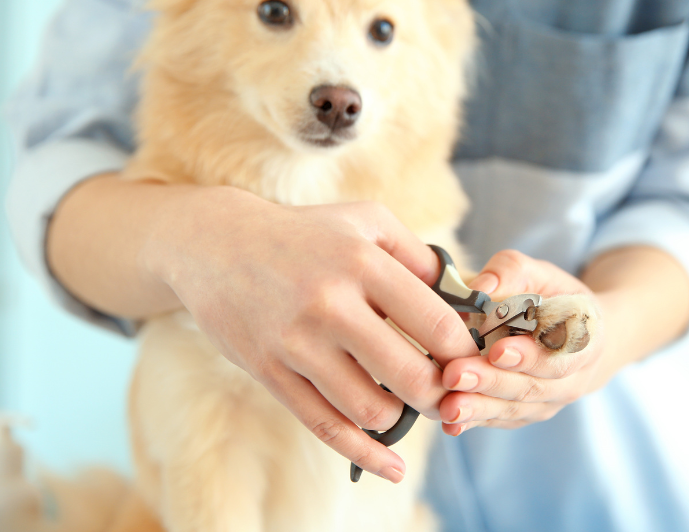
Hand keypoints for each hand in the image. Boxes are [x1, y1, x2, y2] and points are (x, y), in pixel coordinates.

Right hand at [143, 187, 476, 480]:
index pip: (436, 323)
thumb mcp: (368, 222)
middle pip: (410, 375)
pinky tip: (390, 466)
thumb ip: (420, 257)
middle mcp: (330, 304)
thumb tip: (466, 300)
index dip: (464, 352)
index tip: (470, 362)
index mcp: (362, 262)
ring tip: (407, 406)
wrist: (217, 244)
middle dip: (440, 395)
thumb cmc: (307, 234)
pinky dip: (364, 453)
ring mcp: (296, 342)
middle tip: (448, 394)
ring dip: (401, 418)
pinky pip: (324, 425)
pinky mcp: (269, 371)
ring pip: (370, 408)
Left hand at [437, 250, 606, 434]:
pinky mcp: (525, 414)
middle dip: (492, 382)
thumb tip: (481, 287)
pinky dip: (475, 423)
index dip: (530, 355)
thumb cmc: (553, 297)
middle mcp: (572, 379)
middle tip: (455, 375)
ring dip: (480, 408)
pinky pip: (501, 421)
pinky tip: (450, 424)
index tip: (496, 351)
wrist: (577, 337)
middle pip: (532, 386)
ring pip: (515, 408)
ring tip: (448, 405)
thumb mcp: (540, 273)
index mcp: (586, 339)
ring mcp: (548, 402)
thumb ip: (512, 272)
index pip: (560, 352)